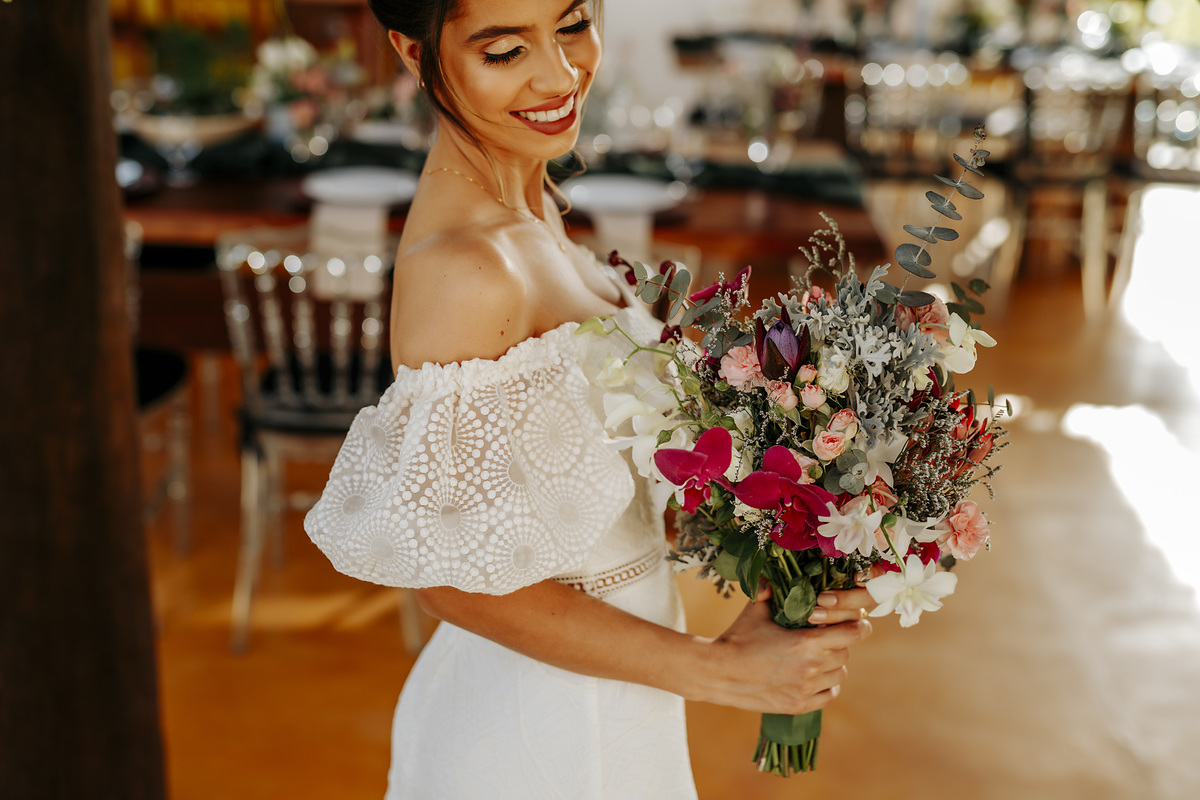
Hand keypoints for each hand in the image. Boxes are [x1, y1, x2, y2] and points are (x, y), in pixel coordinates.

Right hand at [703, 586, 871, 714]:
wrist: (718, 672)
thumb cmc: (738, 638)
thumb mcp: (756, 610)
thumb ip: (771, 591)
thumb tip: (775, 576)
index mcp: (806, 642)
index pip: (853, 633)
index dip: (856, 626)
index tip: (852, 622)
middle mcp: (811, 668)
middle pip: (846, 653)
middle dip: (839, 643)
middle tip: (824, 637)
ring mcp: (806, 690)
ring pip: (839, 674)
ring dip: (833, 664)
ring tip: (816, 657)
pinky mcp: (799, 706)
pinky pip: (829, 695)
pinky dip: (826, 685)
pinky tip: (812, 677)